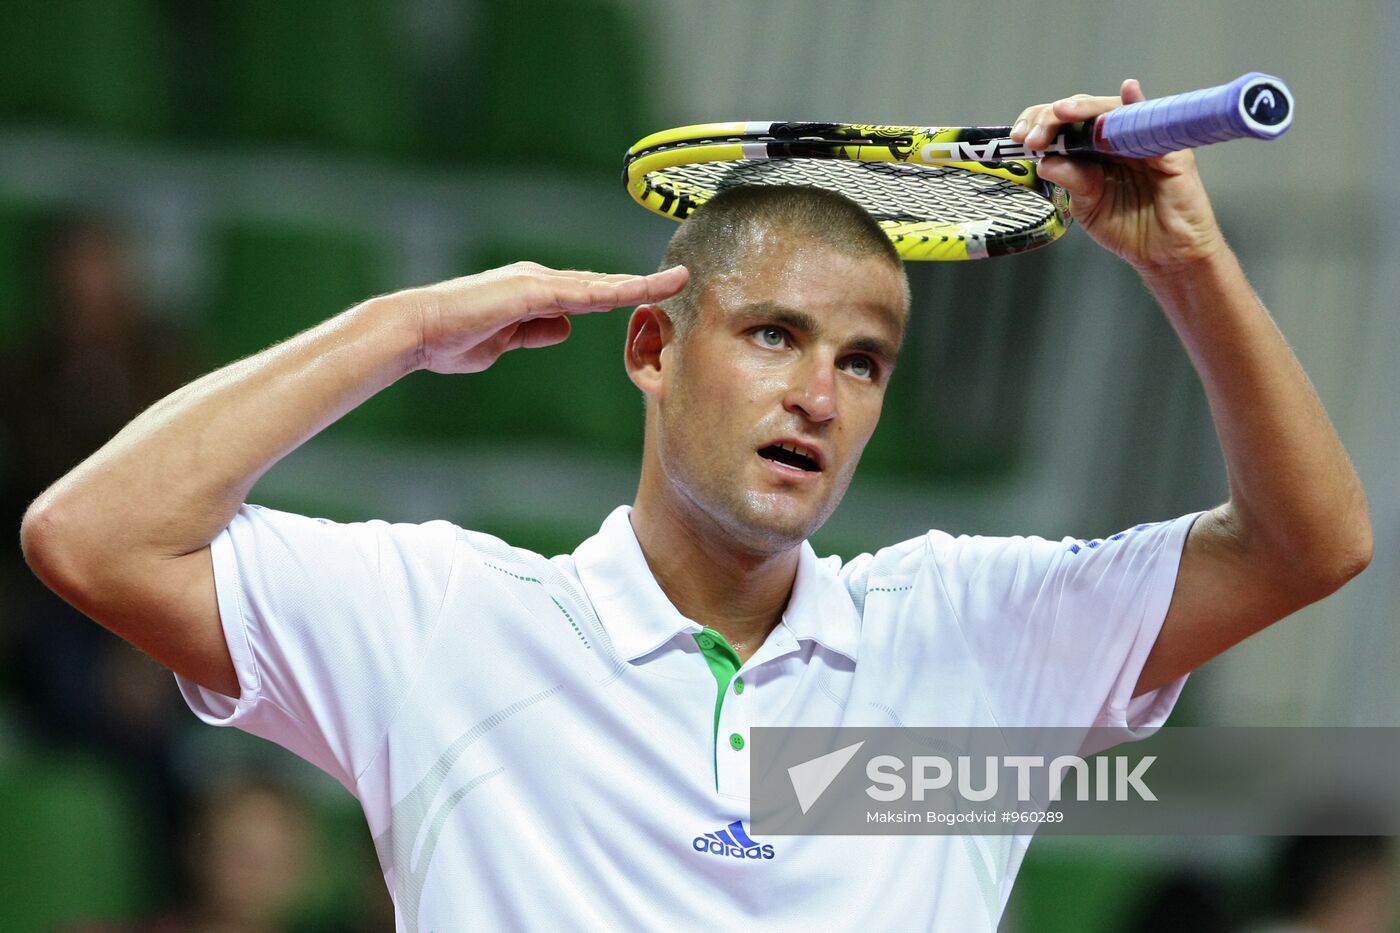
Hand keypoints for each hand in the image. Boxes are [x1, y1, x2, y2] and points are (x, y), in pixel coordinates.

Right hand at [405, 261, 688, 373]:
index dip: (621, 293)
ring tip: (677, 281)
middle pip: (601, 284)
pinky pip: (582, 292)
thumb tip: (564, 328)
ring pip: (599, 284)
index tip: (654, 295)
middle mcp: (539, 281)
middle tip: (681, 279)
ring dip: (638, 283)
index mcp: (534, 294)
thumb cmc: (452, 341)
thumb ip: (535, 332)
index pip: (588, 295)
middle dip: (641, 284)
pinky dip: (614, 291)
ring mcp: (536, 282)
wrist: (417, 332)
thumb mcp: (505, 343)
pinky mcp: (531, 290)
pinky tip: (641, 291)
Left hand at [1010, 79, 1227, 274]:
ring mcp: (1143, 140)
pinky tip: (1128, 91)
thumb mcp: (1088, 205)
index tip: (1018, 138)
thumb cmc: (1129, 228)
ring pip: (1112, 111)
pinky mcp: (1169, 149)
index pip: (1064, 124)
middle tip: (1033, 136)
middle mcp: (1116, 139)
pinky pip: (1155, 123)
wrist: (1164, 254)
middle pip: (1084, 112)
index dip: (1040, 124)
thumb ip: (1071, 180)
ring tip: (1062, 112)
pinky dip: (1139, 105)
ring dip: (1086, 109)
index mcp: (1093, 150)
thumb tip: (1045, 160)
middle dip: (1053, 118)